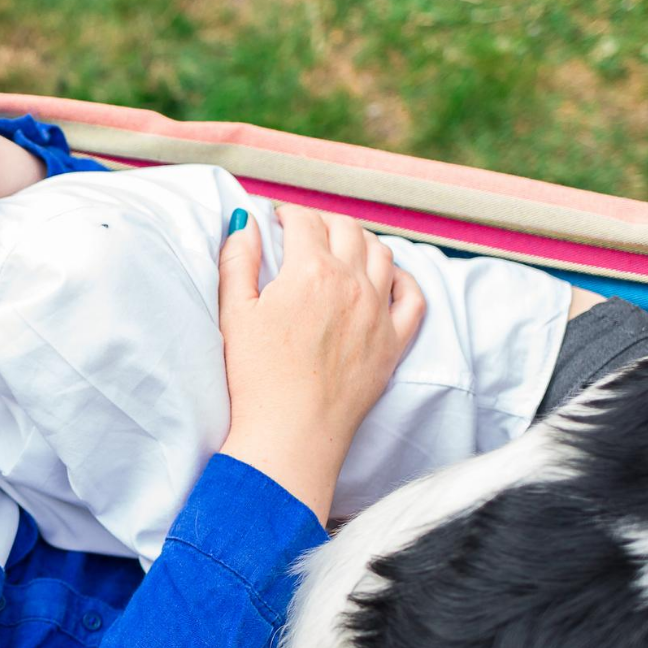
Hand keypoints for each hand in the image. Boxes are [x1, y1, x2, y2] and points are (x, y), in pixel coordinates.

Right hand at [214, 205, 424, 522]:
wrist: (292, 433)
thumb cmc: (256, 378)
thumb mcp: (235, 313)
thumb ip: (238, 261)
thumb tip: (245, 221)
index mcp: (309, 270)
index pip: (303, 221)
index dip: (287, 214)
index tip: (277, 219)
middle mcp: (351, 282)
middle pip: (346, 229)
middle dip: (324, 220)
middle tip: (306, 229)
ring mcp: (378, 311)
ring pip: (382, 253)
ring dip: (361, 241)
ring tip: (343, 247)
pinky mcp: (394, 342)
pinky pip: (412, 296)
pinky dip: (402, 278)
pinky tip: (387, 278)